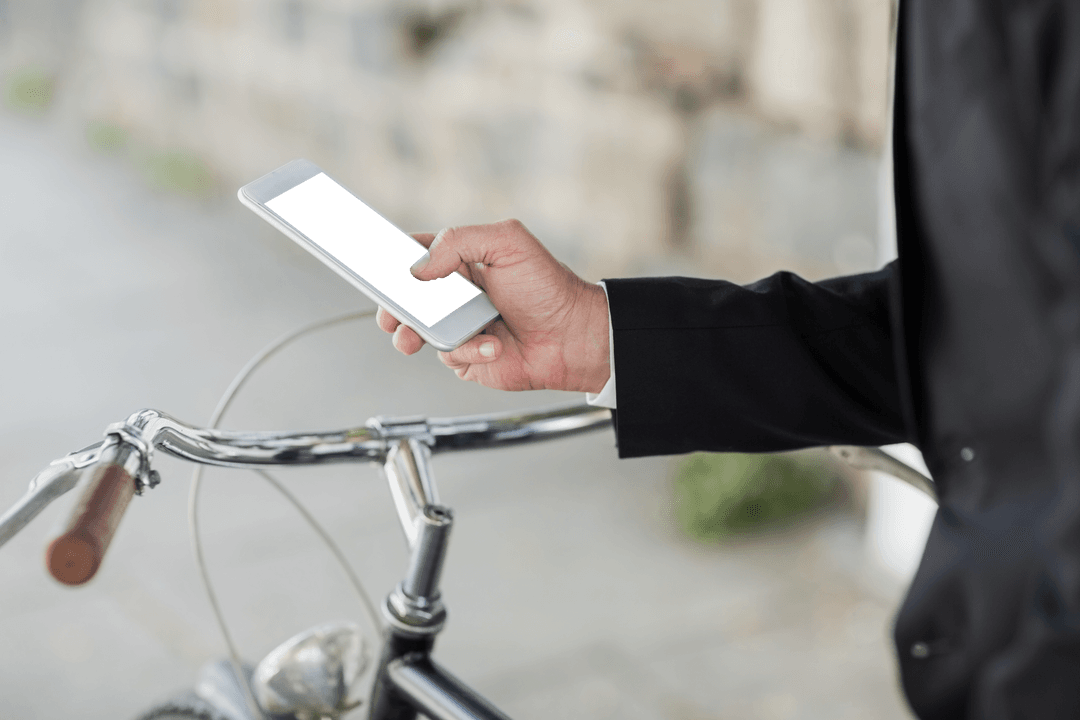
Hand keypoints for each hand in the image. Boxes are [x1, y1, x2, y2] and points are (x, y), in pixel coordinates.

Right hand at [376, 219, 610, 392]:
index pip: (415, 254)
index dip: (390, 258)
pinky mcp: (468, 356)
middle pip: (406, 297)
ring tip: (413, 336)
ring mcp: (460, 326)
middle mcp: (457, 294)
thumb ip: (459, 242)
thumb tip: (420, 266)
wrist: (575, 338)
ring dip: (413, 333)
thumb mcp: (508, 243)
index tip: (368, 261)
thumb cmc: (550, 288)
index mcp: (462, 260)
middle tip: (387, 311)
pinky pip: (449, 355)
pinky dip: (468, 350)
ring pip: (417, 330)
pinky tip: (494, 343)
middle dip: (390, 305)